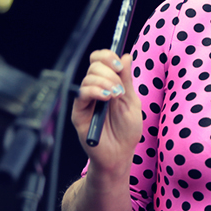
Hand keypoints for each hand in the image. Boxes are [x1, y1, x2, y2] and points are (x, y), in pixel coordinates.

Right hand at [71, 50, 141, 175]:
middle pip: (94, 65)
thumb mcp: (132, 101)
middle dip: (110, 72)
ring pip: (88, 78)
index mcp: (108, 84)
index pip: (100, 60)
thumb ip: (127, 80)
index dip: (108, 56)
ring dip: (105, 83)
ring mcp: (86, 100)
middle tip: (120, 89)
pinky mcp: (78, 112)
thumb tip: (126, 55)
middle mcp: (95, 89)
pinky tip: (106, 98)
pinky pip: (82, 94)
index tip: (119, 65)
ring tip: (116, 96)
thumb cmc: (127, 131)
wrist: (120, 154)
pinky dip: (95, 91)